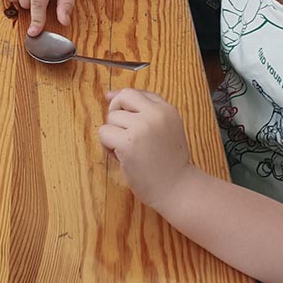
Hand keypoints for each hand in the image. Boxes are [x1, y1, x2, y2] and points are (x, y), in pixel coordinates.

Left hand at [98, 89, 193, 210]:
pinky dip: (108, 146)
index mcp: (167, 109)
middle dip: (116, 112)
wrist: (177, 189)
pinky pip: (104, 133)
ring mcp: (141, 127)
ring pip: (111, 118)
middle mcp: (155, 114)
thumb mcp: (167, 129)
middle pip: (123, 98)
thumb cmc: (170, 163)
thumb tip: (109, 94)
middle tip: (121, 132)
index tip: (114, 104)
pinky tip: (122, 158)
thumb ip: (145, 112)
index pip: (138, 93)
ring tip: (128, 151)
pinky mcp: (127, 142)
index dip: (123, 99)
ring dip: (113, 134)